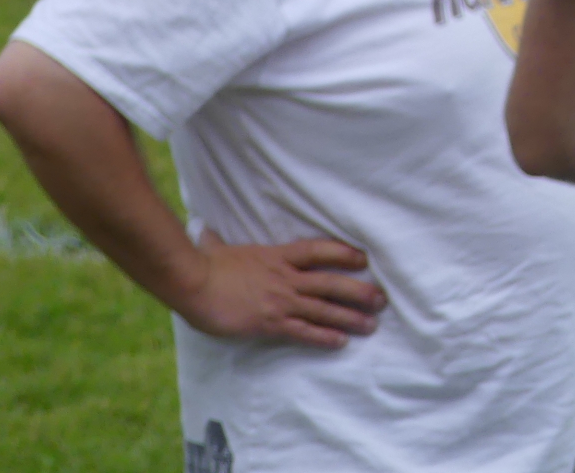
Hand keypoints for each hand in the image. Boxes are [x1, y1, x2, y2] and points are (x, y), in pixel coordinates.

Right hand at [177, 232, 386, 349]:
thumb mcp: (217, 247)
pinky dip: (324, 337)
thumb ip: (218, 241)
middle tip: (380, 299)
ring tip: (371, 325)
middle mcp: (285, 277)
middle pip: (330, 282)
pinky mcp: (270, 322)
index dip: (342, 253)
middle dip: (358, 291)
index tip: (362, 258)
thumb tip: (204, 231)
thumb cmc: (204, 264)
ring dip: (350, 317)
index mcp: (276, 256)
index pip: (318, 250)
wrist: (193, 281)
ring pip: (323, 309)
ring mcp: (280, 300)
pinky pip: (304, 331)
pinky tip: (341, 342)